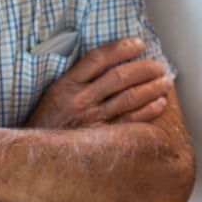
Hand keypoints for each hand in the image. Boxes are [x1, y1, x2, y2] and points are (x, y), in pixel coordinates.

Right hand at [25, 37, 173, 128]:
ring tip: (166, 82)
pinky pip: (131, 123)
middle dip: (144, 68)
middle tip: (159, 66)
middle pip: (119, 77)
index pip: (98, 58)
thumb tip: (109, 60)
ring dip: (152, 88)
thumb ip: (78, 77)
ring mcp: (92, 120)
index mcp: (67, 85)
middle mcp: (80, 100)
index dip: (121, 48)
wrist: (36, 158)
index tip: (139, 44)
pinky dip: (148, 111)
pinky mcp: (102, 140)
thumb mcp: (55, 94)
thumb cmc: (48, 123)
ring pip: (129, 98)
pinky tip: (160, 104)